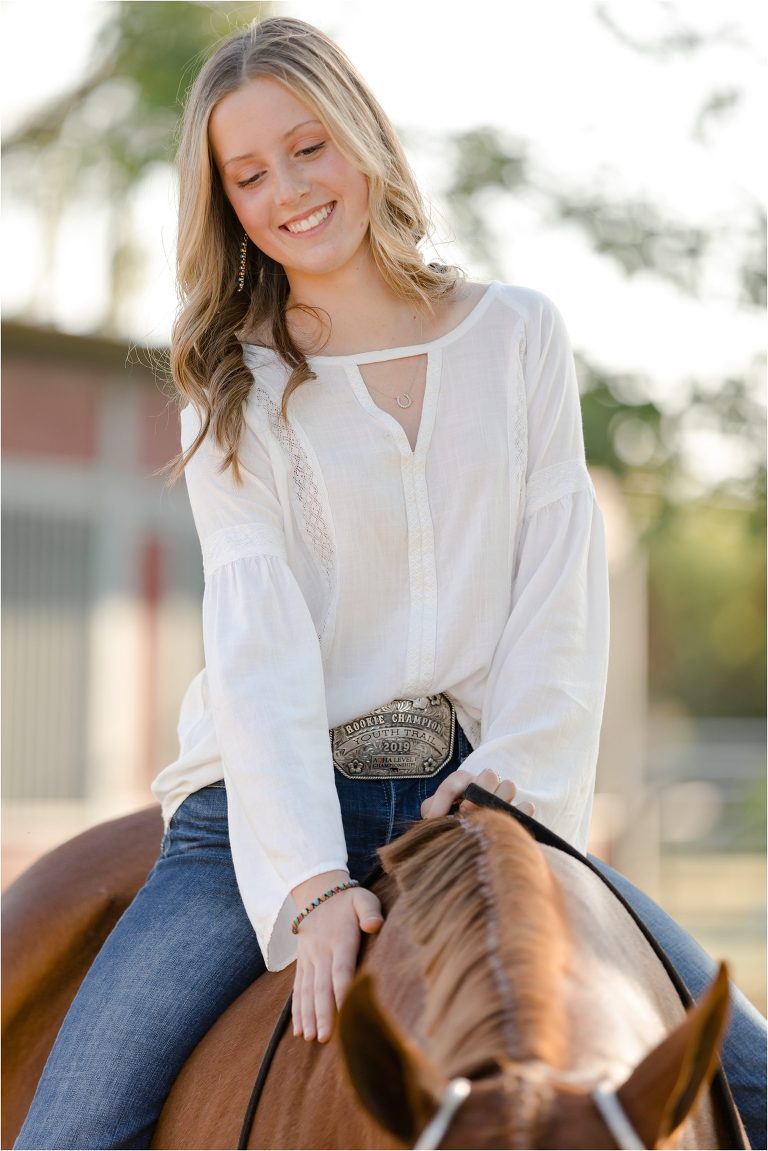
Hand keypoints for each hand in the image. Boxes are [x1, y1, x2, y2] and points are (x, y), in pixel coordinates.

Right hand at [290, 869, 382, 1043]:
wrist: (316, 891)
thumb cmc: (347, 899)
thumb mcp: (362, 898)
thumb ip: (370, 911)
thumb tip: (375, 925)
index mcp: (340, 938)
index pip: (342, 967)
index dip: (343, 989)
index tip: (346, 1012)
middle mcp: (322, 951)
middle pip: (322, 985)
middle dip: (323, 1013)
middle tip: (325, 1038)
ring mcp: (310, 958)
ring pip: (307, 991)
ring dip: (308, 1015)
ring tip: (310, 1038)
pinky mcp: (303, 963)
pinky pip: (298, 989)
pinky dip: (298, 1010)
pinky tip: (299, 1030)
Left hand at [420, 767, 535, 819]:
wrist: (468, 847)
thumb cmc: (450, 826)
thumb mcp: (434, 817)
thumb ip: (431, 811)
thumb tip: (434, 816)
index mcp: (465, 783)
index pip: (458, 779)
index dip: (448, 795)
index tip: (442, 815)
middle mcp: (486, 786)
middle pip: (489, 775)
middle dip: (478, 791)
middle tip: (467, 812)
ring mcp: (504, 799)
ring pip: (509, 786)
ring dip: (498, 801)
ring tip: (486, 819)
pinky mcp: (519, 815)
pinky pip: (526, 806)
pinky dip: (519, 814)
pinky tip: (505, 827)